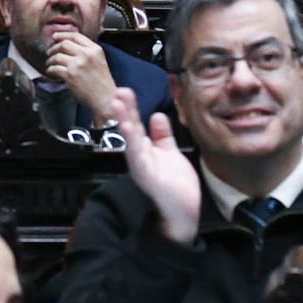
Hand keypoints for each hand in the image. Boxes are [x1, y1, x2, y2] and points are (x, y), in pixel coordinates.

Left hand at [42, 27, 116, 121]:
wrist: (105, 99)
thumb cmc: (102, 83)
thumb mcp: (99, 61)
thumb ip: (87, 52)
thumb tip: (69, 45)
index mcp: (95, 50)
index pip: (76, 36)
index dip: (63, 35)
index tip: (55, 36)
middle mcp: (86, 55)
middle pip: (64, 44)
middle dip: (54, 47)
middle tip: (50, 52)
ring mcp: (78, 64)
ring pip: (57, 56)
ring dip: (50, 60)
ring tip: (50, 64)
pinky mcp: (70, 75)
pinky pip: (54, 68)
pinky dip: (50, 70)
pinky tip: (52, 72)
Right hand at [110, 87, 201, 245]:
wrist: (184, 211)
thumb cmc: (176, 185)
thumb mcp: (170, 153)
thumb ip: (162, 136)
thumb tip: (156, 115)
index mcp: (146, 150)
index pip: (137, 125)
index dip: (131, 108)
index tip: (126, 91)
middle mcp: (140, 157)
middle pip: (132, 130)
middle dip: (125, 111)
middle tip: (119, 91)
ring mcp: (142, 167)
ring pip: (131, 141)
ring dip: (125, 122)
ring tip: (118, 105)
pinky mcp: (147, 177)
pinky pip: (138, 157)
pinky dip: (132, 143)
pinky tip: (129, 129)